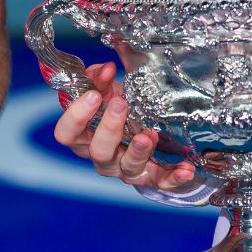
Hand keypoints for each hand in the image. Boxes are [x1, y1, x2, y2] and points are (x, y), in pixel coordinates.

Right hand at [50, 62, 200, 192]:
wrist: (144, 131)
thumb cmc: (120, 112)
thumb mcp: (108, 92)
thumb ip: (101, 78)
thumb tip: (106, 68)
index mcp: (85, 137)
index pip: (66, 134)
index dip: (75, 117)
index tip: (93, 95)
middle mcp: (102, 157)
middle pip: (98, 151)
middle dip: (109, 128)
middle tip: (121, 104)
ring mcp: (126, 169)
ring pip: (128, 167)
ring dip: (138, 151)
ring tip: (149, 135)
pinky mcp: (151, 178)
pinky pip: (161, 182)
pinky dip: (174, 177)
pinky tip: (186, 168)